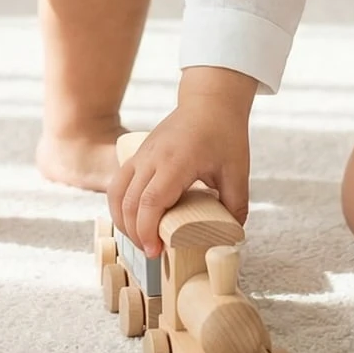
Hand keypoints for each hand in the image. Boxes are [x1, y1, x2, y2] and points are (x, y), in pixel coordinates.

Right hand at [109, 68, 255, 256]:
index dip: (147, 230)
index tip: (155, 250)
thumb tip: (233, 234)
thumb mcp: (237, 171)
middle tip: (151, 252)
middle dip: (134, 233)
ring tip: (140, 238)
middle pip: (128, 202)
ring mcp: (142, 154)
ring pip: (116, 192)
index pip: (150, 202)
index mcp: (176, 162)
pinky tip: (134, 218)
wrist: (210, 100)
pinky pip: (119, 183)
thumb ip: (236, 205)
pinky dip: (120, 204)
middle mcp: (152, 158)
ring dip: (122, 220)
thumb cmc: (224, 132)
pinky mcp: (138, 153)